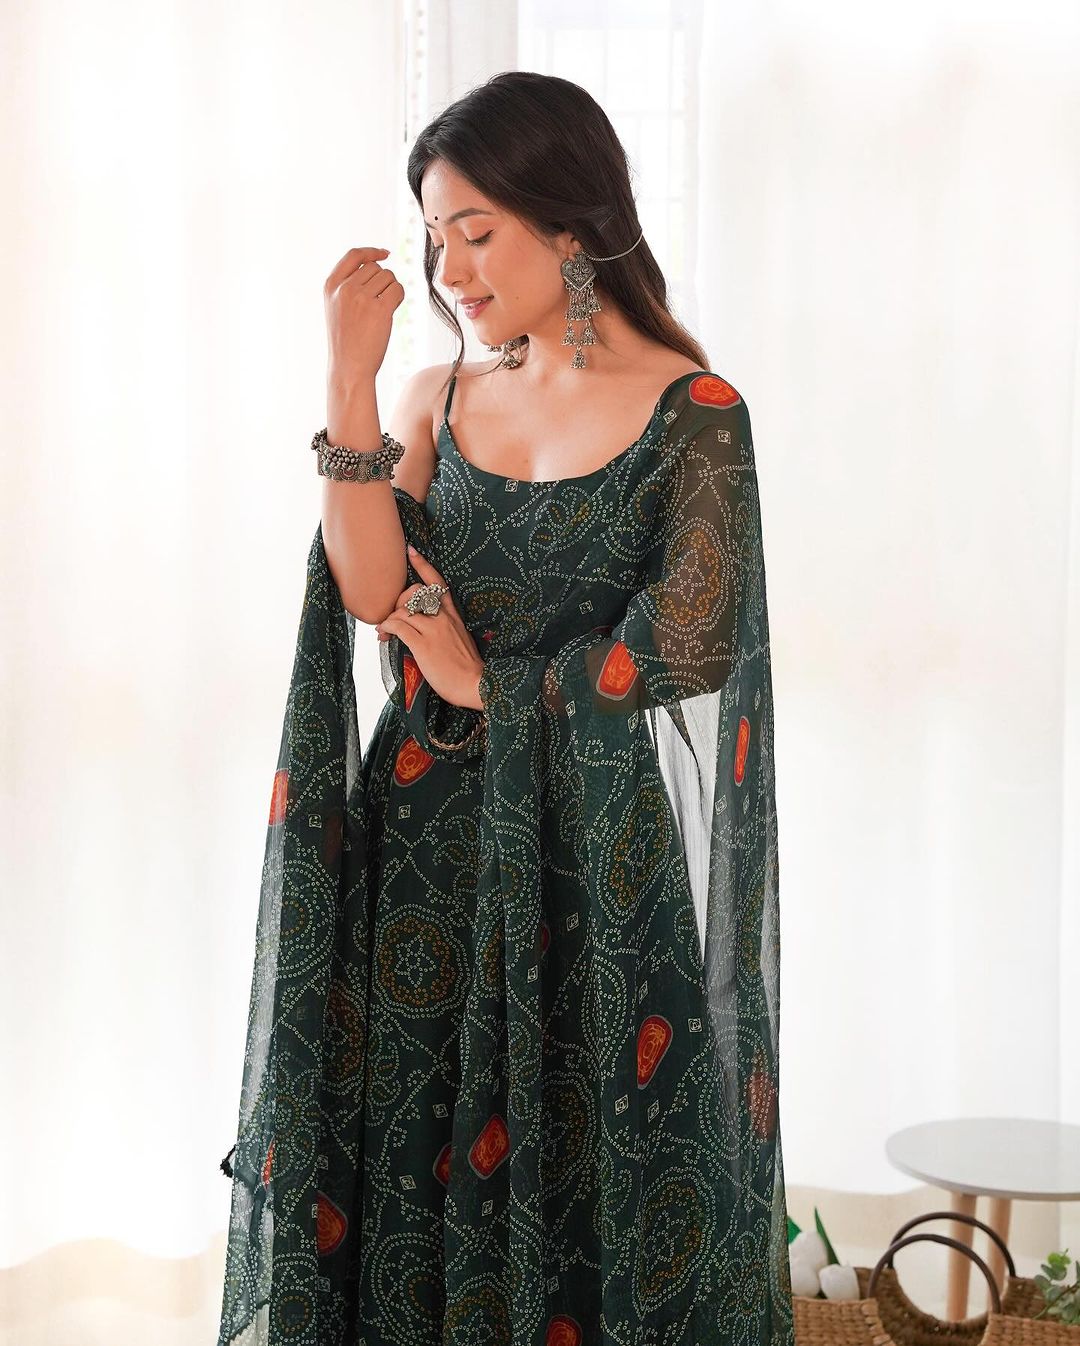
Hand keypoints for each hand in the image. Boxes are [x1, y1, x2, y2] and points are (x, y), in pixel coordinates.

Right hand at [323, 245, 403, 387]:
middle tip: (379, 303)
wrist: (349, 367)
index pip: (354, 255)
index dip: (372, 251)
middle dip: (383, 281)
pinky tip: (392, 310)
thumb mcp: (336, 307)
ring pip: (388, 277)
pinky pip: (398, 289)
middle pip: (375, 267)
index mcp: (331, 285)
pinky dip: (400, 297)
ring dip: (391, 289)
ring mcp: (361, 298)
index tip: (385, 254)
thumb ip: (348, 285)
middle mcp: (344, 288)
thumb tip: (375, 263)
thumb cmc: (346, 340)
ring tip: (383, 310)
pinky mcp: (379, 309)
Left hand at [375, 546, 485, 711]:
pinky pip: (398, 626)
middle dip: (397, 601)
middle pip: (415, 593)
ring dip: (388, 619)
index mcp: (453, 615)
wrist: (476, 685)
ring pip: (403, 610)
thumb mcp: (459, 640)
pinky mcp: (424, 644)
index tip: (410, 551)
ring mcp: (434, 630)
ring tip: (384, 633)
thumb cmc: (466, 668)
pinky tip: (385, 635)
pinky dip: (386, 628)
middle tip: (391, 618)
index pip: (438, 583)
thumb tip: (421, 629)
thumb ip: (443, 629)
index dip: (423, 565)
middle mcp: (444, 618)